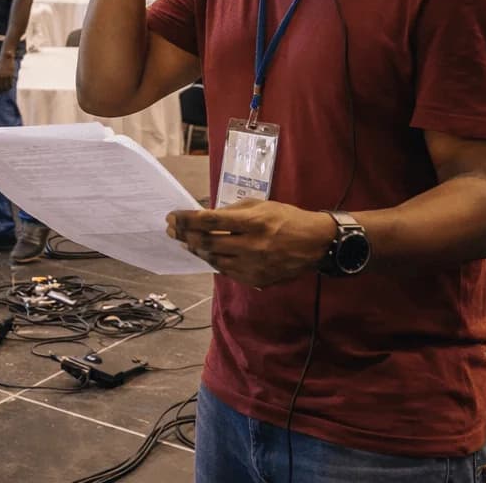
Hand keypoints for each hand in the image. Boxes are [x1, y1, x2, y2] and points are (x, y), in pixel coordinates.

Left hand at [0, 52, 16, 92]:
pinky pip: (11, 82)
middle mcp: (1, 76)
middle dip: (0, 91)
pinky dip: (10, 86)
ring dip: (5, 89)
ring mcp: (6, 75)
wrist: (5, 56)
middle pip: (0, 87)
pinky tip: (9, 87)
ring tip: (4, 91)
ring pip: (6, 86)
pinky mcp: (11, 74)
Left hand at [167, 200, 335, 288]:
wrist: (314, 244)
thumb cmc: (286, 218)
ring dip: (196, 250)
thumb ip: (233, 211)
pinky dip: (212, 261)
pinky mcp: (256, 280)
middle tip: (172, 230)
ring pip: (213, 259)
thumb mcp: (261, 205)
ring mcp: (254, 266)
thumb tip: (205, 216)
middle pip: (208, 243)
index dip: (187, 219)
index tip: (172, 217)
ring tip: (185, 241)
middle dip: (185, 235)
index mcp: (253, 222)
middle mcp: (252, 246)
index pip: (211, 221)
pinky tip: (205, 253)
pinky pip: (226, 271)